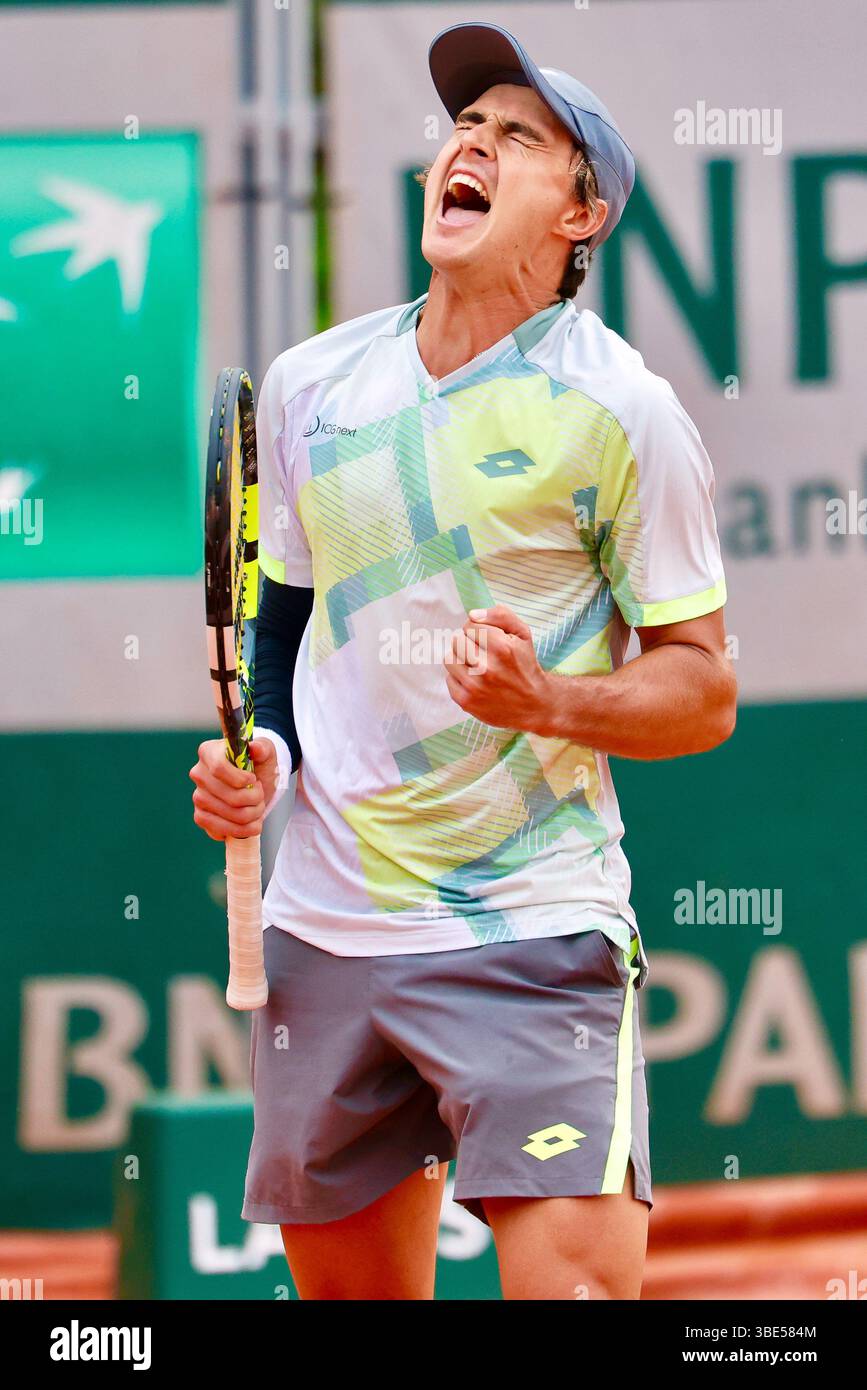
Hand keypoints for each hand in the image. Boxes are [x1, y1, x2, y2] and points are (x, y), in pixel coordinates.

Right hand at [189, 738, 277, 840]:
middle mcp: (198, 774)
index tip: (254, 779)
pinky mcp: (201, 816)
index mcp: (209, 752)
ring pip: (230, 815)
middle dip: (254, 799)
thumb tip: (255, 748)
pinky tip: (248, 822)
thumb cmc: (258, 764)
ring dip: (252, 816)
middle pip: (230, 796)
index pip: (219, 768)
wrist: (255, 784)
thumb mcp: (265, 752)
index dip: (241, 779)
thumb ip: (262, 748)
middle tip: (260, 795)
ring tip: (258, 808)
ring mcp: (198, 797)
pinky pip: (220, 830)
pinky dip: (242, 830)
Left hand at [443, 605, 557, 733]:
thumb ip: (500, 615)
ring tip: (477, 666)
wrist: (533, 704)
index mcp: (502, 648)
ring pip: (449, 658)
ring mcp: (474, 686)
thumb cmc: (525, 664)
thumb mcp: (522, 633)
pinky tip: (475, 681)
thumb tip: (472, 615)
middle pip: (457, 640)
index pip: (470, 625)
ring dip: (461, 660)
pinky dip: (459, 678)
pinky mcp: (465, 701)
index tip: (489, 640)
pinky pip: (449, 678)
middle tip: (483, 653)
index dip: (479, 630)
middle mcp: (487, 668)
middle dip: (469, 643)